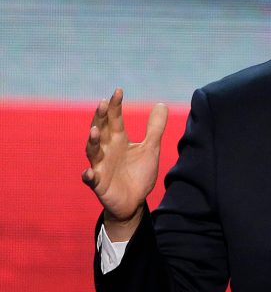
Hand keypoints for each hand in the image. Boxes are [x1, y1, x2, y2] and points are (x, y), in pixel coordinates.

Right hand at [82, 88, 167, 240]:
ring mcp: (100, 166)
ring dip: (92, 141)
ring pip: (92, 151)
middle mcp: (106, 150)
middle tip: (102, 103)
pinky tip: (89, 172)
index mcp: (118, 140)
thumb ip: (155, 128)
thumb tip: (162, 104)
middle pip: (100, 130)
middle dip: (100, 117)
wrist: (134, 201)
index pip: (114, 119)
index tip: (118, 90)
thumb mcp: (150, 148)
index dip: (115, 105)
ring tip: (94, 130)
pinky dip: (88, 176)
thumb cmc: (138, 172)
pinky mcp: (99, 184)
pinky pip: (91, 179)